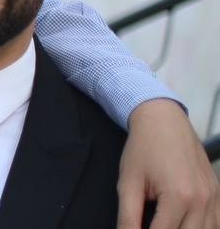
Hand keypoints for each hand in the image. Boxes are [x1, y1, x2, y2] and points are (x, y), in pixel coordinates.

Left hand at [118, 98, 219, 228]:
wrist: (163, 120)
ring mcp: (213, 198)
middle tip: (149, 226)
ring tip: (162, 224)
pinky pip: (215, 223)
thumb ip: (128, 216)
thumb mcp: (128, 182)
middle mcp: (202, 200)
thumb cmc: (144, 148)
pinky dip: (201, 228)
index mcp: (179, 197)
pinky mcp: (217, 194)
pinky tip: (182, 224)